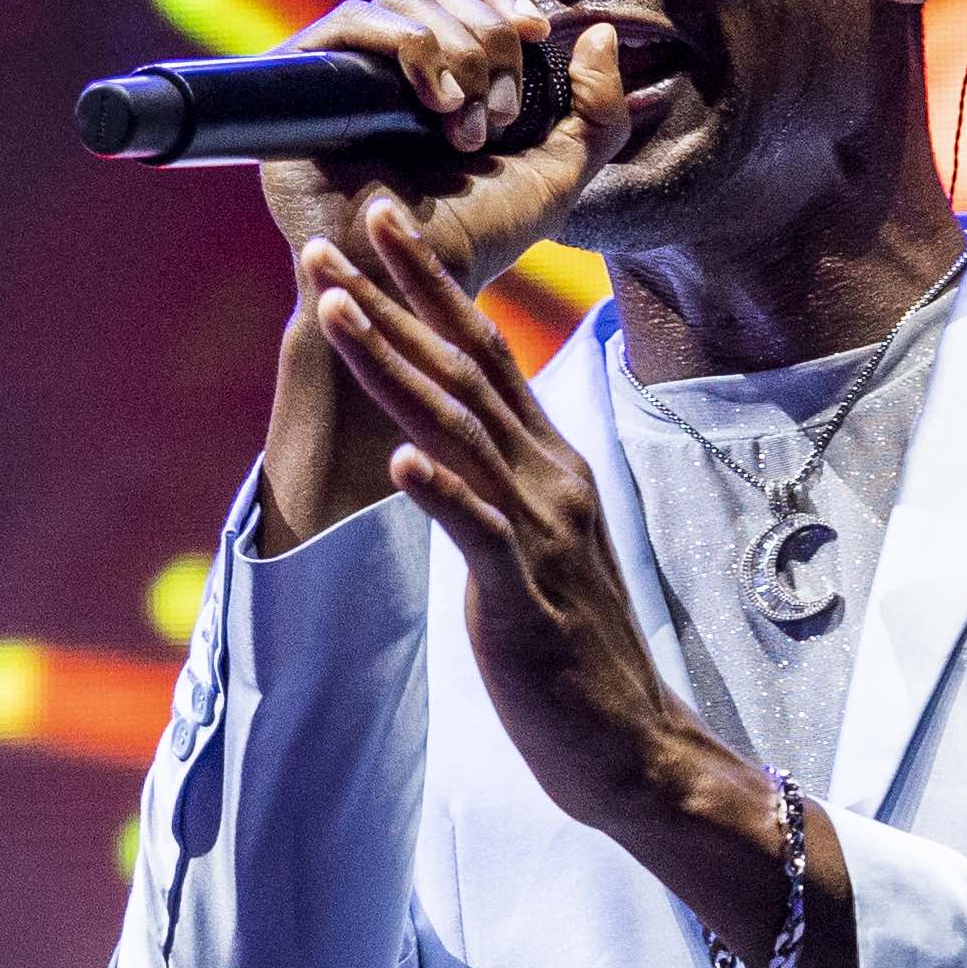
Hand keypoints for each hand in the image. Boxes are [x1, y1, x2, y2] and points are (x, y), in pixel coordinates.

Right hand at [251, 0, 632, 550]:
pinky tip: (434, 99)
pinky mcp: (302, 81)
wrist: (408, 287)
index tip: (538, 36)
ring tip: (463, 121)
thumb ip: (597, 113)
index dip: (506, 3)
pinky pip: (350, 22)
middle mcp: (393, 64)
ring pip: (403, 0)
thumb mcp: (559, 176)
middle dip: (484, 41)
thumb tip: (596, 34)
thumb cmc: (476, 240)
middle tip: (495, 116)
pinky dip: (404, 46)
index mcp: (449, 71)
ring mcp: (347, 70)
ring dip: (452, 49)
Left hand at [300, 192, 681, 826]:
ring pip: (457, 430)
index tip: (380, 222)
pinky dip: (442, 491)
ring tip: (337, 311)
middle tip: (333, 236)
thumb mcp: (534, 542)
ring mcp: (540, 535)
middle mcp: (548, 479)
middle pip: (462, 369)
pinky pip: (481, 534)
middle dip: (392, 298)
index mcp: (548, 462)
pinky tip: (402, 457)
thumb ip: (497, 481)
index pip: (483, 351)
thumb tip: (444, 437)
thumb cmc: (574, 648)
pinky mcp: (526, 598)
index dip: (429, 284)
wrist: (633, 745)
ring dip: (394, 366)